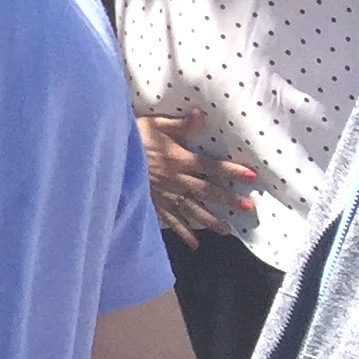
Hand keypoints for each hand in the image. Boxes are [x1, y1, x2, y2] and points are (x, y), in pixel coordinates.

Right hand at [136, 110, 250, 239]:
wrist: (106, 155)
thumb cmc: (131, 136)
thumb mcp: (153, 124)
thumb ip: (179, 124)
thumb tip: (202, 114)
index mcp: (178, 159)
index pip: (210, 166)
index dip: (231, 170)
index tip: (252, 176)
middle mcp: (175, 179)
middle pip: (206, 191)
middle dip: (227, 199)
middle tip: (248, 209)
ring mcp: (164, 194)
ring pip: (191, 209)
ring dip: (209, 220)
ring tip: (226, 230)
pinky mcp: (153, 203)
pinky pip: (170, 219)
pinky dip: (182, 232)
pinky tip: (194, 243)